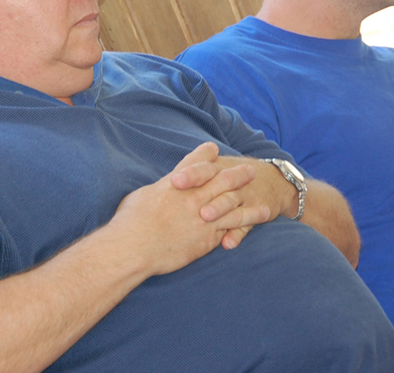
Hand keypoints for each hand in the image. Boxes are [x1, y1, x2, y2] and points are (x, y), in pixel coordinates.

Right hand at [108, 142, 270, 276]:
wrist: (135, 246)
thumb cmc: (130, 222)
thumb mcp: (140, 196)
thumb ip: (157, 192)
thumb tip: (160, 191)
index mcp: (174, 184)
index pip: (193, 164)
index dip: (205, 155)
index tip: (213, 148)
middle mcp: (193, 197)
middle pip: (221, 180)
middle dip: (237, 174)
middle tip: (249, 170)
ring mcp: (203, 217)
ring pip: (233, 204)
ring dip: (249, 201)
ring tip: (263, 200)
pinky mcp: (207, 238)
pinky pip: (231, 228)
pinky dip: (246, 223)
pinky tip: (256, 222)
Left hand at [170, 145, 291, 249]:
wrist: (270, 180)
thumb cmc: (228, 176)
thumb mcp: (214, 168)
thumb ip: (190, 172)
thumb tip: (160, 187)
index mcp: (216, 168)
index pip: (202, 167)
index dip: (189, 173)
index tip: (175, 180)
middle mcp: (230, 181)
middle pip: (217, 184)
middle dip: (203, 193)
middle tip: (188, 200)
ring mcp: (243, 197)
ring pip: (231, 203)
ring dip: (219, 209)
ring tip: (205, 217)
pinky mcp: (255, 213)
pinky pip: (246, 226)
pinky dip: (237, 235)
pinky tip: (227, 244)